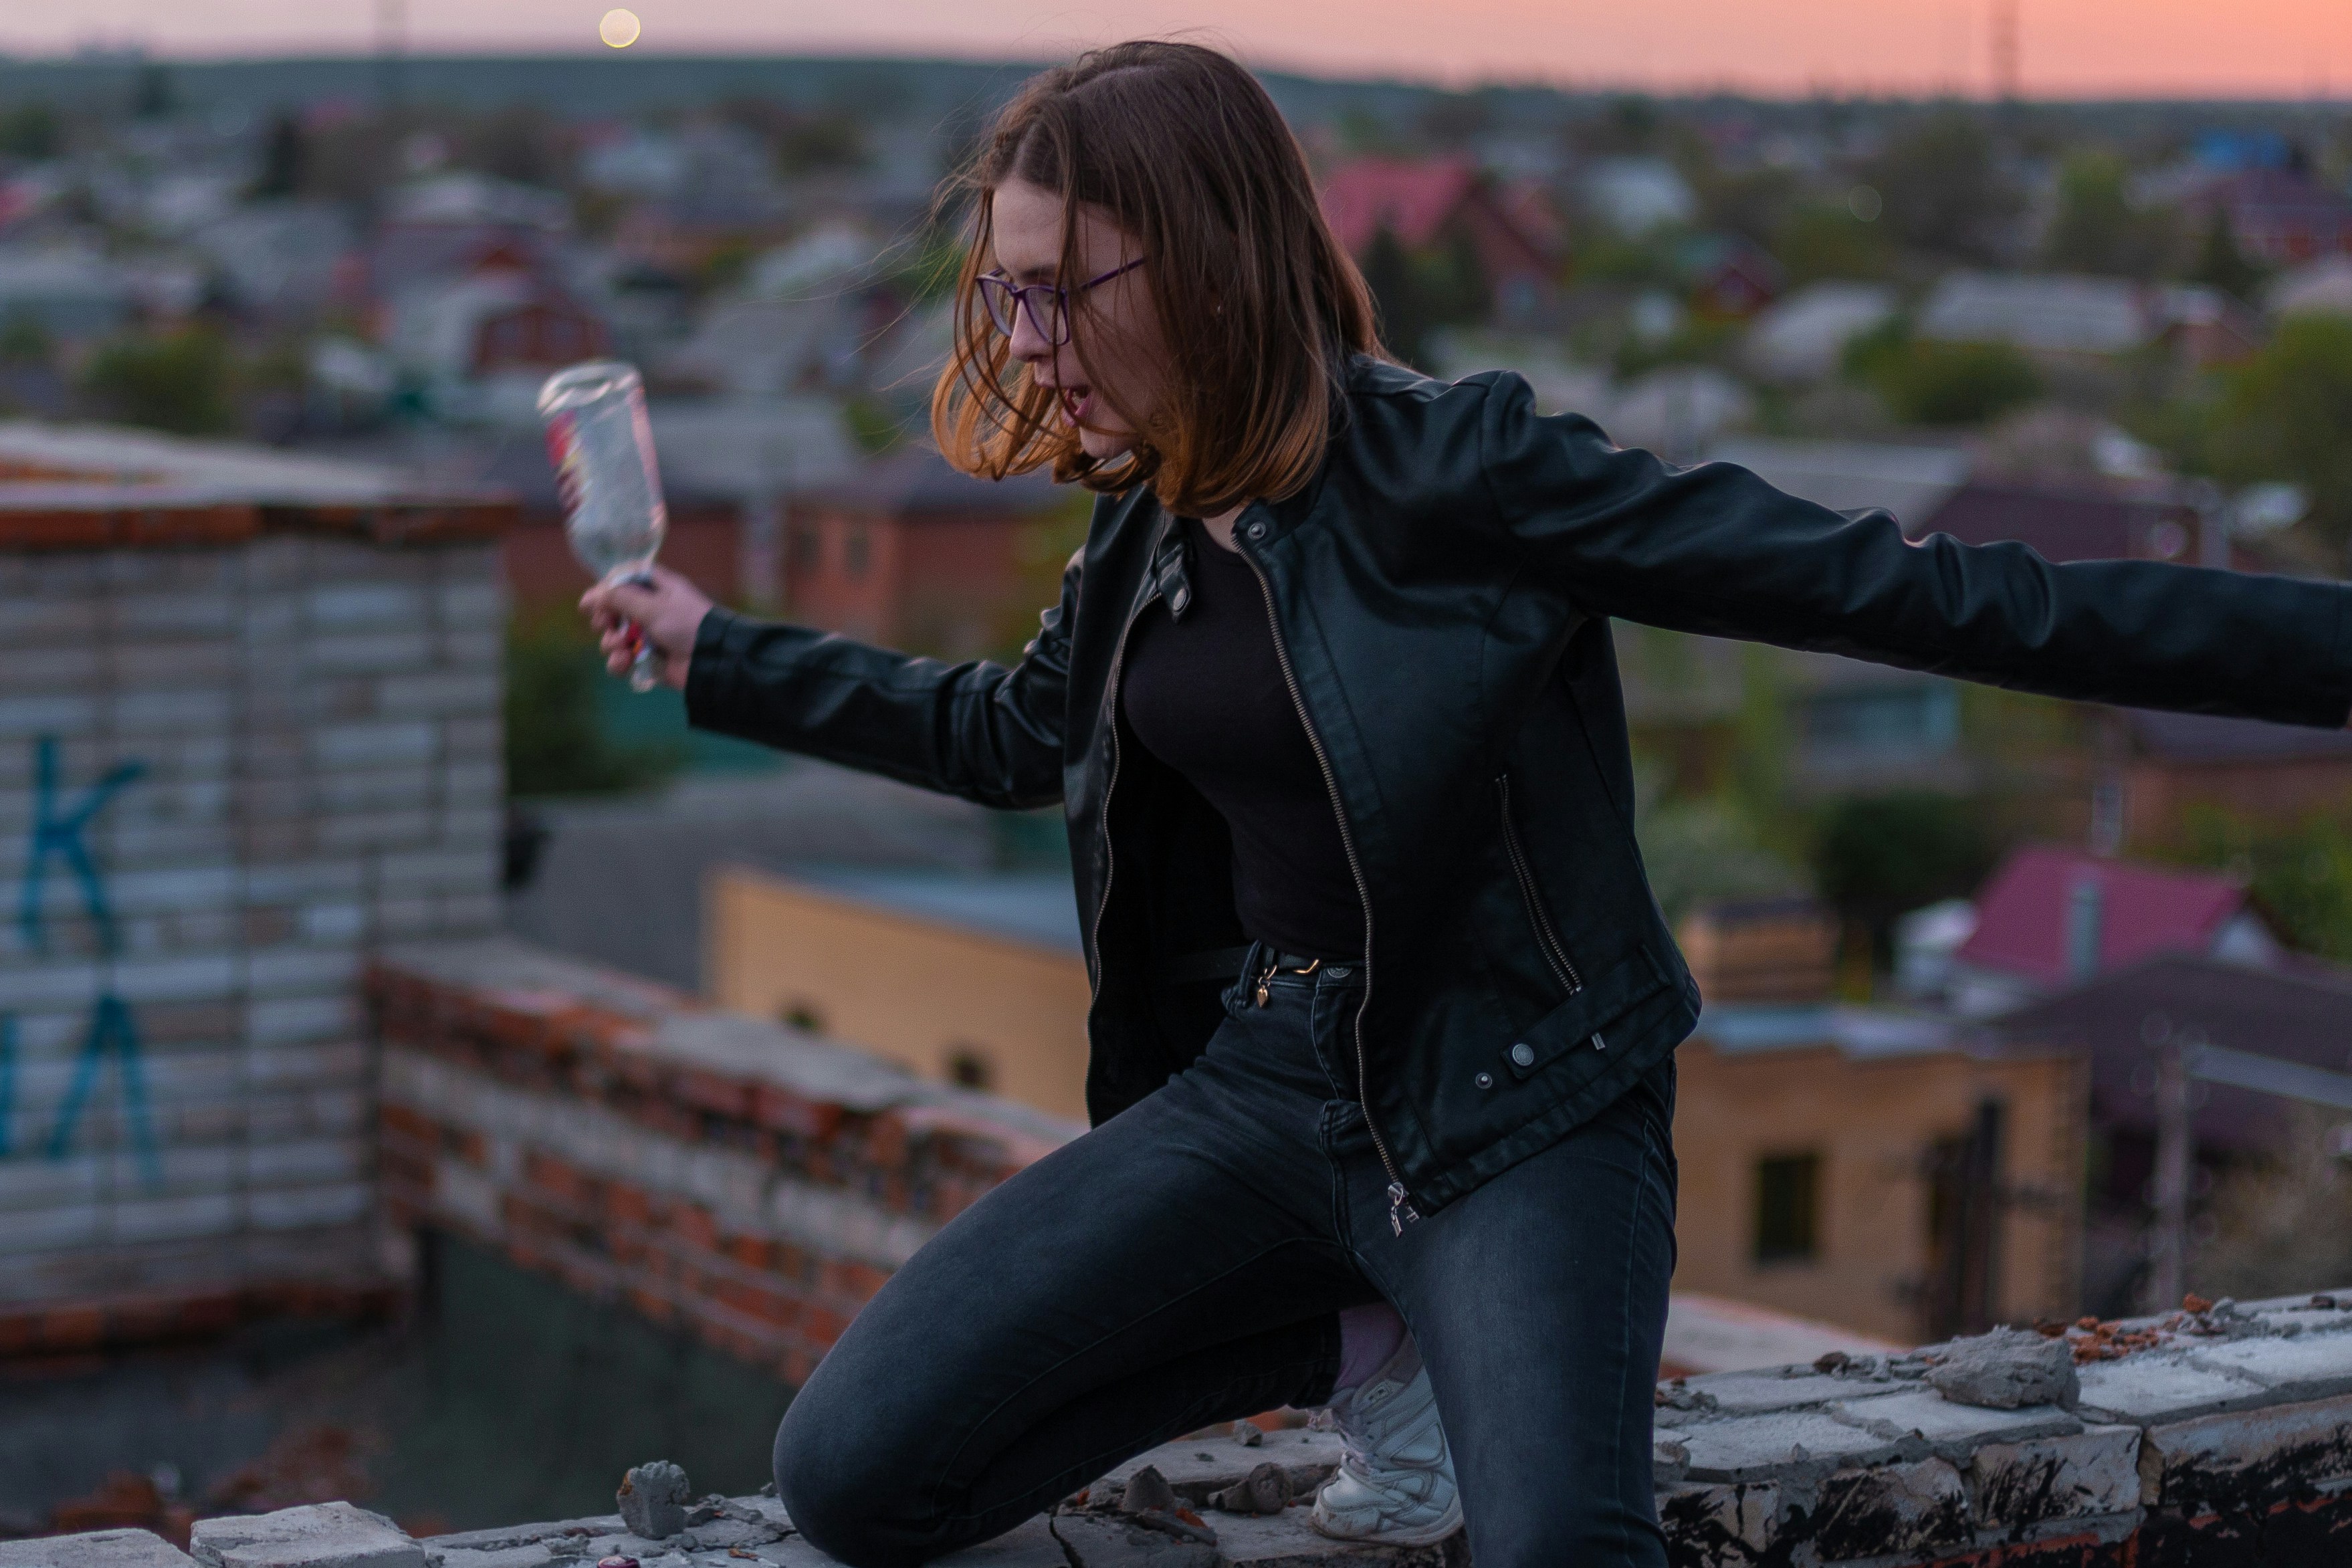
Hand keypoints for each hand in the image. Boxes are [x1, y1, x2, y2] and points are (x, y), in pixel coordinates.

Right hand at [579, 565, 713, 690]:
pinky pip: (622, 659)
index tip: (594, 599)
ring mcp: (648, 635)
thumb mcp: (653, 606)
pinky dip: (619, 662)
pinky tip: (625, 663)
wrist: (711, 661)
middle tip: (606, 624)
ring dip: (611, 643)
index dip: (607, 587)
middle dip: (605, 618)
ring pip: (614, 636)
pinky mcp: (647, 658)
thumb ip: (620, 598)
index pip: (625, 579)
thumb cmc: (687, 625)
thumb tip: (591, 595)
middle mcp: (651, 609)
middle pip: (614, 609)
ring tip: (621, 647)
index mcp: (658, 588)